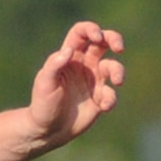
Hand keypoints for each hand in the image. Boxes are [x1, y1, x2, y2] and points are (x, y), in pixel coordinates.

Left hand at [28, 21, 124, 147]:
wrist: (47, 131)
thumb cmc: (42, 105)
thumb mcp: (44, 84)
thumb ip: (54, 65)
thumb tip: (68, 50)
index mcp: (69, 57)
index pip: (81, 33)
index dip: (91, 29)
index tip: (97, 37)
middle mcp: (84, 65)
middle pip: (103, 42)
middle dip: (114, 39)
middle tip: (119, 48)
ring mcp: (93, 80)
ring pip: (113, 67)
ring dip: (118, 71)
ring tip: (117, 81)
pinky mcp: (99, 97)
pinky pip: (111, 93)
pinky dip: (111, 98)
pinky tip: (103, 106)